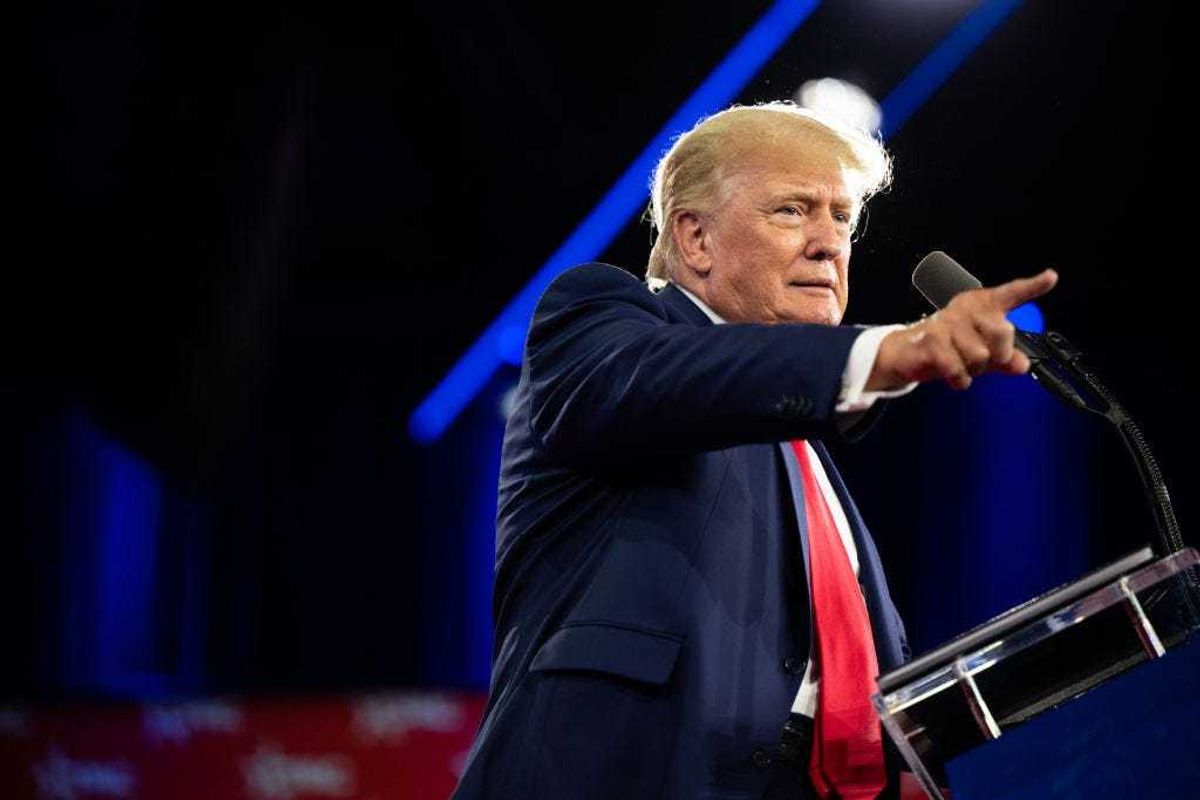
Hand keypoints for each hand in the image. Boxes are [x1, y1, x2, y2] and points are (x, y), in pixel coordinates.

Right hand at [867, 268, 1058, 391]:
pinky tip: (954, 377)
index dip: (1032, 286)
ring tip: (961, 366)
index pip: (1010, 294)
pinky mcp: (932, 340)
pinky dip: (960, 380)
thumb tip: (1023, 366)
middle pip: (1002, 332)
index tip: (1051, 277)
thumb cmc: (949, 347)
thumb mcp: (982, 353)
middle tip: (983, 362)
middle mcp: (966, 308)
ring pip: (980, 355)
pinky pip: (959, 369)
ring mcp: (947, 322)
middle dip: (998, 356)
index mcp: (981, 306)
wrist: (908, 353)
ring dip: (974, 370)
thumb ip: (1005, 358)